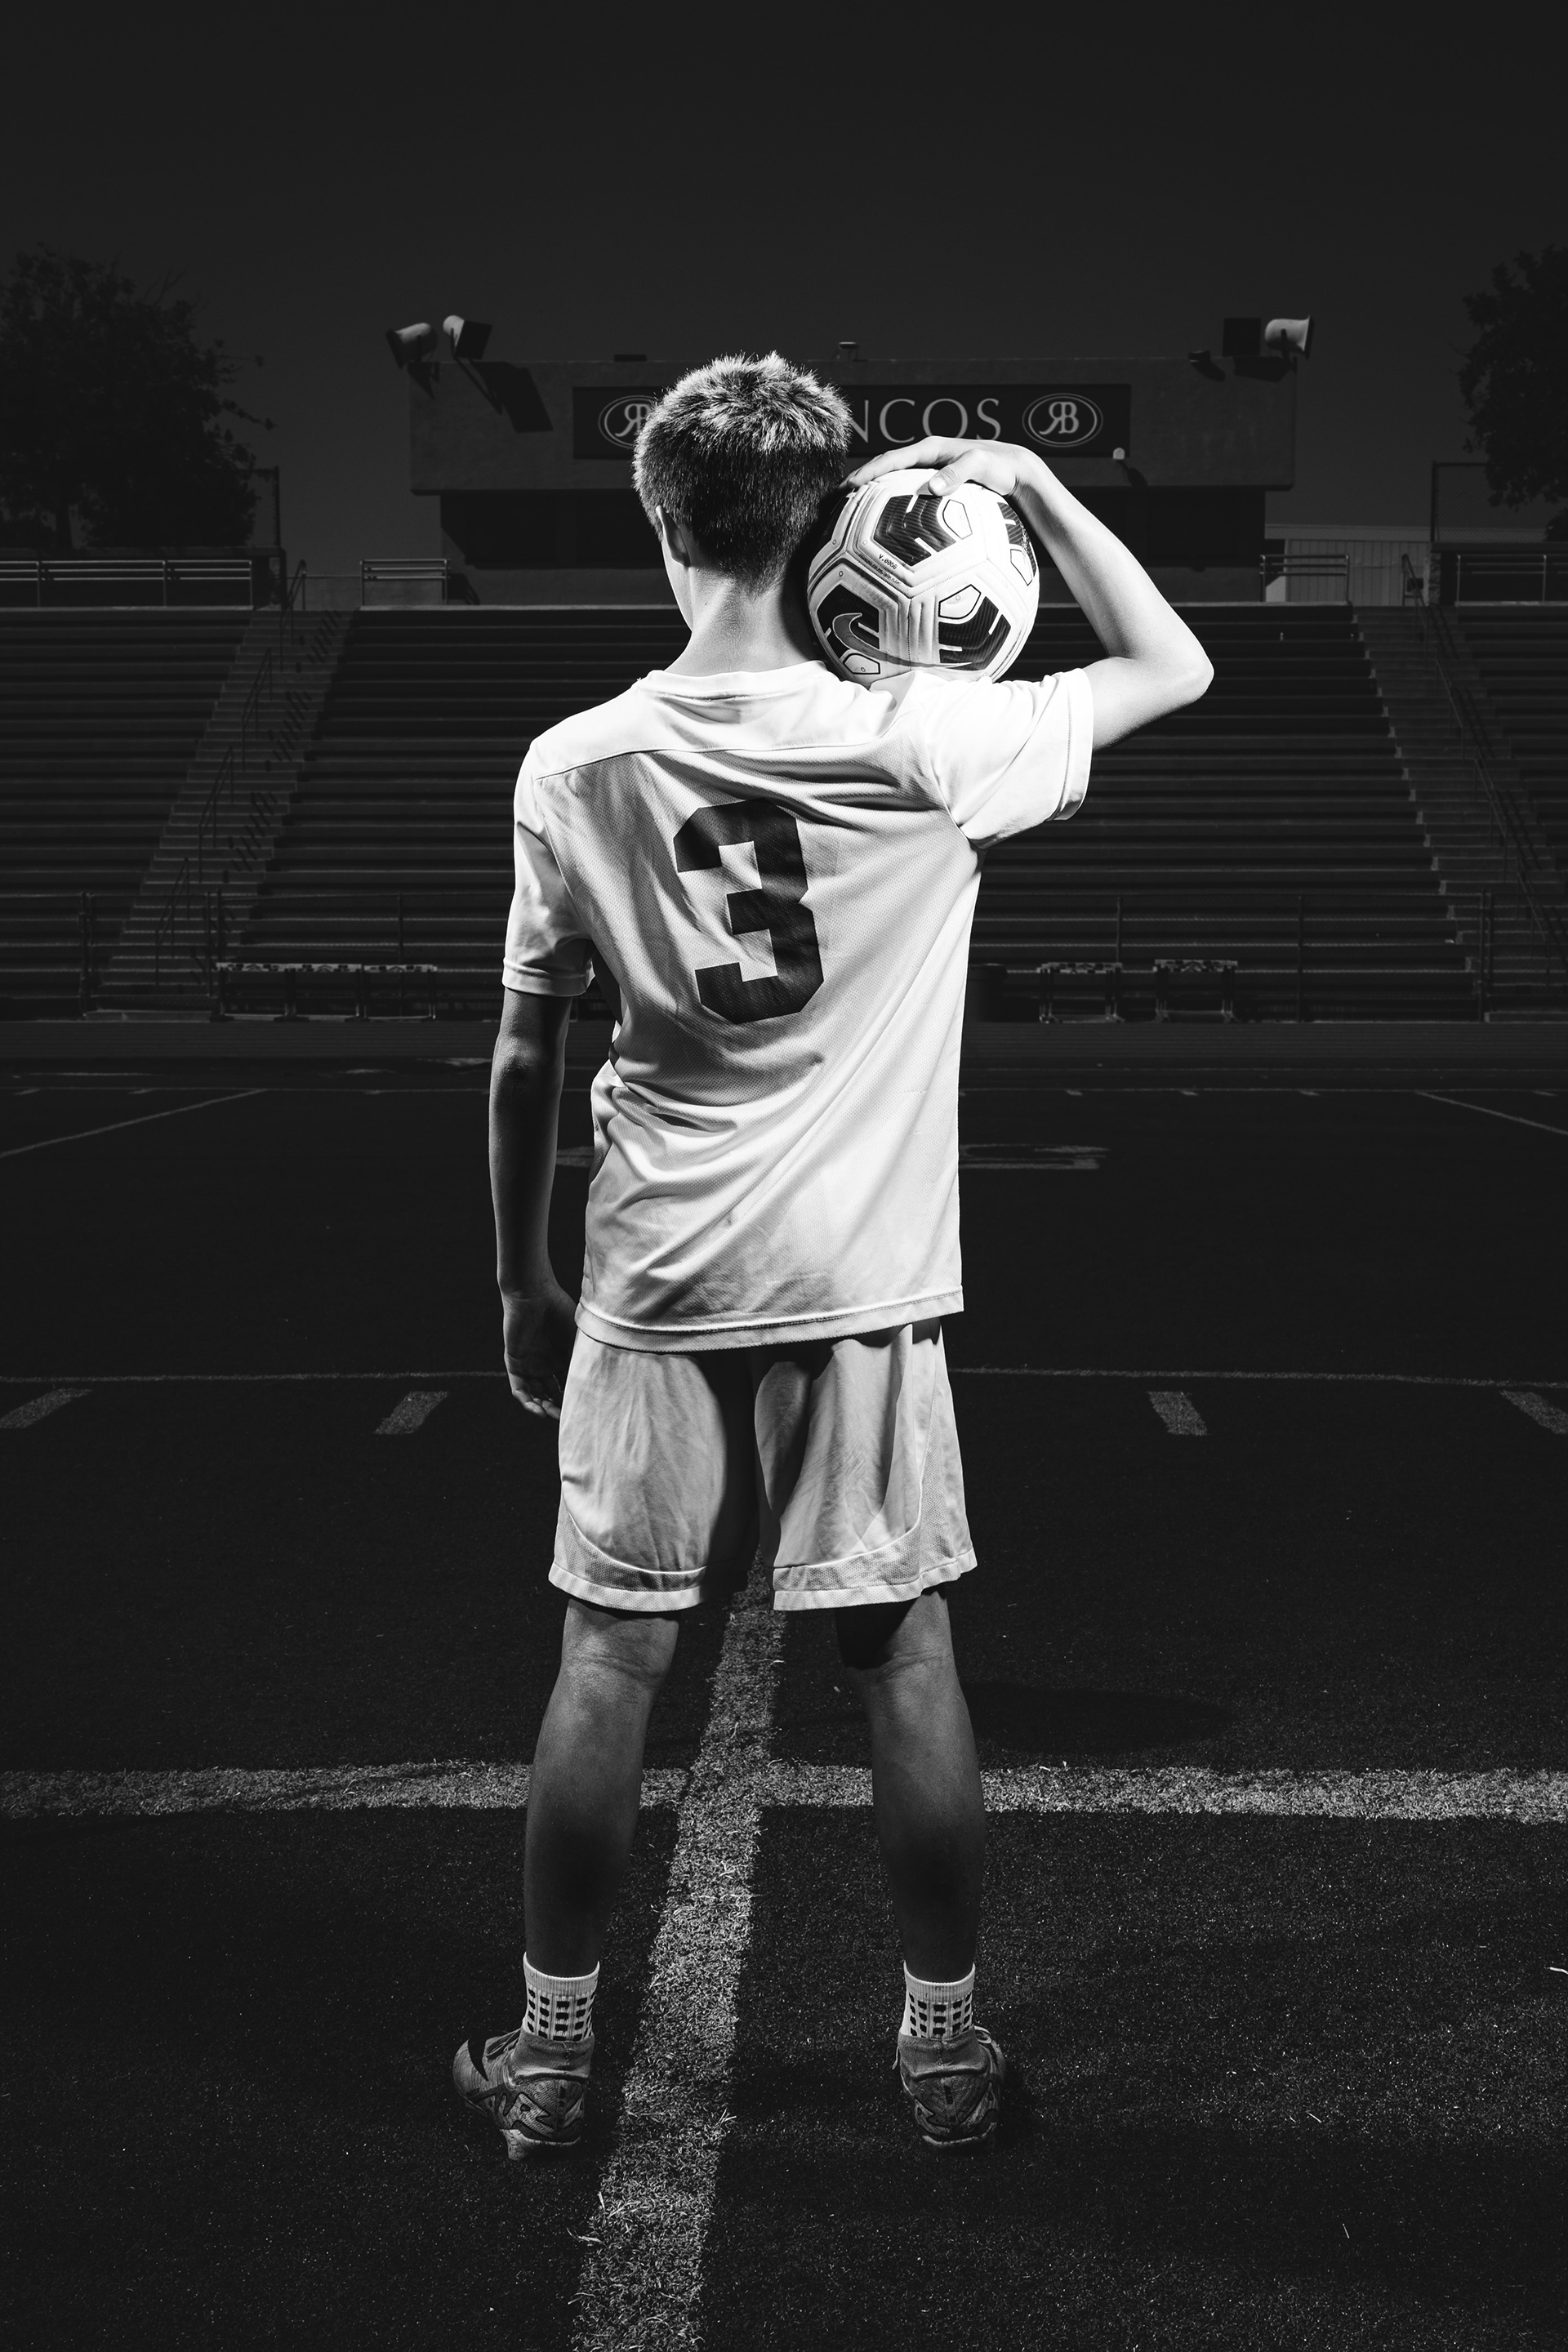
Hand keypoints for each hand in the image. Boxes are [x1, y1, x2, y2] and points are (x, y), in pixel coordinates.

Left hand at [502, 1276, 576, 1420]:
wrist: (534, 1295)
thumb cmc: (559, 1311)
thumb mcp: (576, 1341)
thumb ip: (583, 1361)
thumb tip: (599, 1387)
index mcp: (561, 1357)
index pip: (567, 1385)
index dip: (574, 1398)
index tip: (585, 1411)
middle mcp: (545, 1363)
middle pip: (552, 1394)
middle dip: (559, 1408)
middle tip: (570, 1419)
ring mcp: (529, 1364)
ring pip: (535, 1394)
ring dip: (544, 1408)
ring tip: (554, 1417)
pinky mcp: (514, 1363)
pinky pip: (519, 1388)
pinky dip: (527, 1401)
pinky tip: (538, 1410)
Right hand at [846, 436, 1048, 500]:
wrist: (1015, 471)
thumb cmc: (999, 468)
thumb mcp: (980, 467)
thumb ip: (958, 474)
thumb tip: (932, 488)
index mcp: (929, 450)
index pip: (891, 460)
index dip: (868, 472)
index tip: (848, 486)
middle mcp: (925, 460)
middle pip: (884, 470)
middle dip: (858, 483)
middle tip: (835, 500)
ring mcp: (927, 474)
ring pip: (892, 485)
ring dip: (870, 497)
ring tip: (848, 515)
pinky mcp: (934, 489)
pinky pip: (906, 497)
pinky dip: (890, 508)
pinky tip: (882, 529)